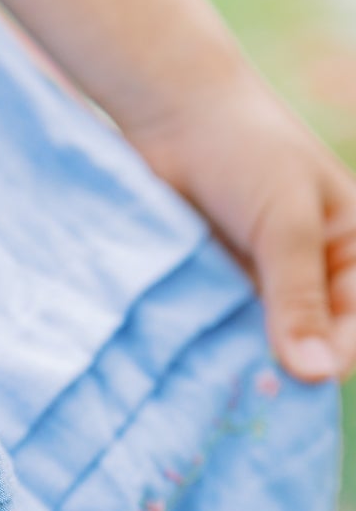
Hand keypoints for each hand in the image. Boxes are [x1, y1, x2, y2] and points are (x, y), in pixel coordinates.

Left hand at [128, 76, 355, 382]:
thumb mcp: (284, 222)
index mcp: (353, 256)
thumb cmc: (247, 150)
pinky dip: (209, 351)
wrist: (172, 111)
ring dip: (244, 368)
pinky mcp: (214, 290)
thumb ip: (297, 297)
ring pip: (261, 347)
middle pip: (310, 347)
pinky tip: (192, 372)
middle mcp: (311, 278)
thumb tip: (319, 375)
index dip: (335, 360)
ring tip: (222, 391)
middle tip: (256, 399)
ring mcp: (259, 287)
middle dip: (286, 372)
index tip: (301, 385)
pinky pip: (218, 333)